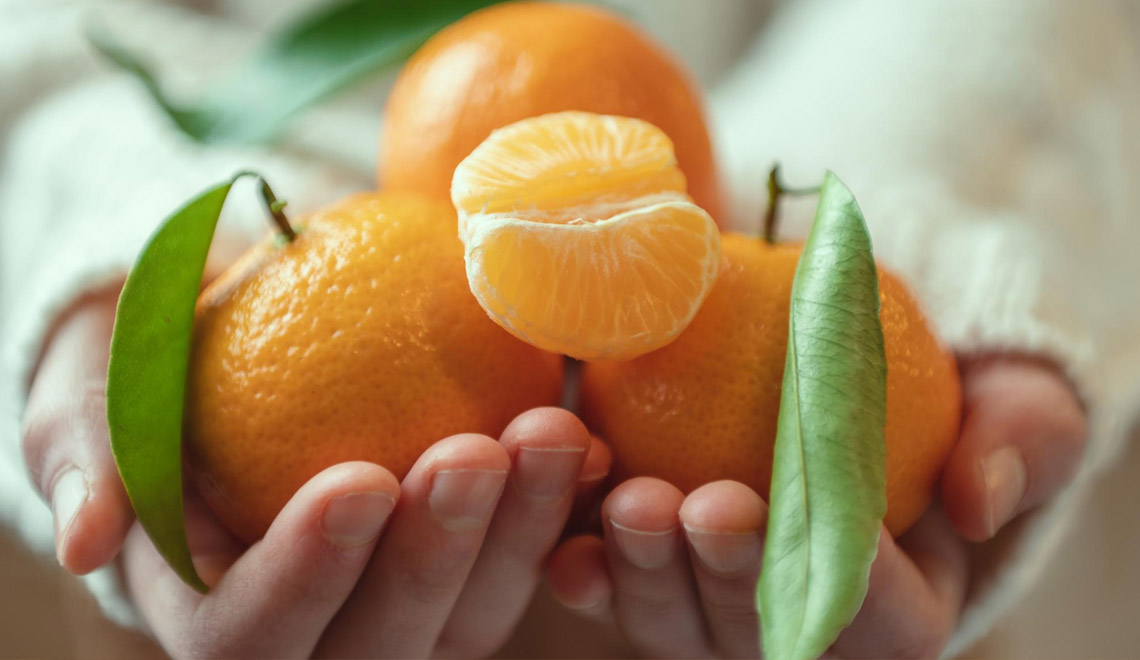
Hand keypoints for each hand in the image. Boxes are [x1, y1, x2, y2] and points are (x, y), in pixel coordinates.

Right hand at [22, 291, 611, 657]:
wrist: (234, 352)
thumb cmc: (149, 373)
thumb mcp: (88, 393)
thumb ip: (85, 456)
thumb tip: (86, 540)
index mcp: (208, 609)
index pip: (249, 631)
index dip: (308, 572)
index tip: (359, 477)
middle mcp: (311, 633)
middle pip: (382, 641)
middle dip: (436, 551)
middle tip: (478, 448)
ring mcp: (397, 607)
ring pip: (470, 615)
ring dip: (519, 531)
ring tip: (555, 433)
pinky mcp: (460, 568)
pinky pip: (518, 562)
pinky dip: (557, 512)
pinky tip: (592, 447)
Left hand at [544, 355, 1086, 657]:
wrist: (854, 386)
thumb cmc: (949, 401)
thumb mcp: (1016, 406)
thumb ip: (1019, 443)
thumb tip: (980, 501)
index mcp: (902, 609)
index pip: (889, 626)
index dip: (860, 589)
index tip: (833, 520)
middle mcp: (801, 631)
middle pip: (762, 640)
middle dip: (731, 581)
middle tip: (707, 506)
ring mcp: (718, 612)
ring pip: (678, 629)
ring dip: (649, 575)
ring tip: (633, 500)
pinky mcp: (655, 573)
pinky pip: (615, 592)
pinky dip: (589, 571)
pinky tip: (567, 540)